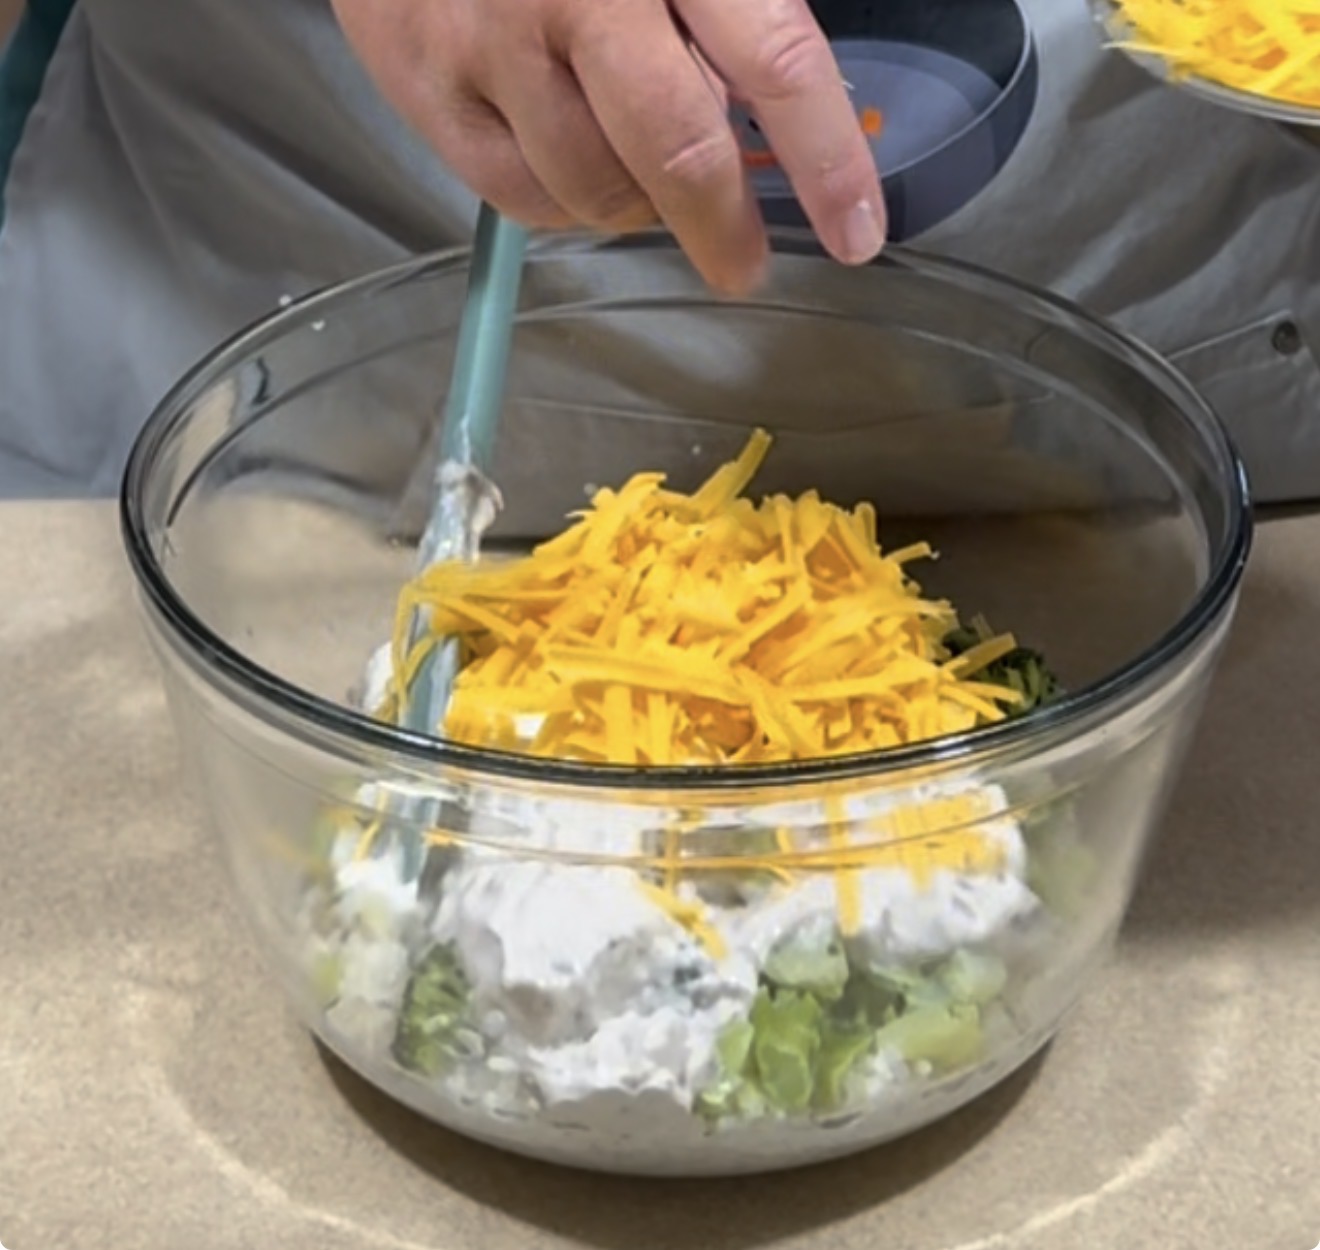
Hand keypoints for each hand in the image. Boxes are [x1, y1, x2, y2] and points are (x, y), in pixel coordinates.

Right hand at [332, 0, 886, 292]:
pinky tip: (574, 163)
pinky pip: (524, 199)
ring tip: (641, 179)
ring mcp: (494, 49)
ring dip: (639, 207)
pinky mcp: (432, 95)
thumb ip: (730, 12)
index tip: (855, 232)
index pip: (776, 61)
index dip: (826, 159)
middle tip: (743, 265)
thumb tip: (776, 119)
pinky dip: (566, 204)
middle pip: (676, 152)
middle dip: (722, 228)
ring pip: (597, 192)